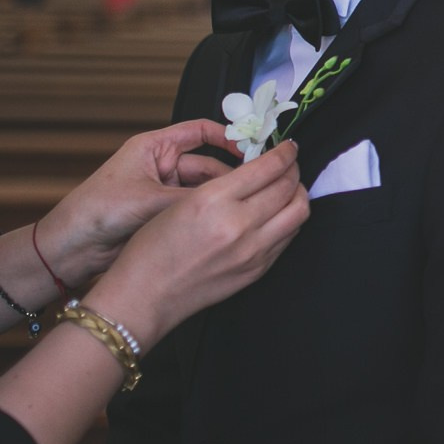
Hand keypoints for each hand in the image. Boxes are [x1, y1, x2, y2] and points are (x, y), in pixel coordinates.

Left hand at [34, 118, 240, 289]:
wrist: (71, 248)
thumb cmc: (97, 211)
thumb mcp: (149, 200)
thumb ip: (191, 198)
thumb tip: (229, 198)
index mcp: (154, 147)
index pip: (200, 131)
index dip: (227, 136)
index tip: (252, 148)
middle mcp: (161, 165)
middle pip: (208, 162)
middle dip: (230, 173)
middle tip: (256, 184)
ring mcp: (164, 190)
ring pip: (204, 188)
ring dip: (219, 196)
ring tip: (242, 205)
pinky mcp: (164, 213)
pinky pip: (194, 208)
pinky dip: (208, 213)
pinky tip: (224, 220)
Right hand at [82, 140, 309, 344]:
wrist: (144, 296)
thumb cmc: (151, 248)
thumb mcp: (181, 202)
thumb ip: (224, 186)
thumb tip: (258, 171)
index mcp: (213, 200)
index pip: (268, 167)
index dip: (285, 152)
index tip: (288, 146)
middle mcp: (238, 225)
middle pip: (289, 187)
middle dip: (294, 170)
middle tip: (290, 164)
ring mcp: (252, 251)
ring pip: (298, 213)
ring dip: (298, 195)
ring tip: (288, 188)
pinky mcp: (257, 271)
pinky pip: (288, 238)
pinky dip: (289, 221)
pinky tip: (279, 215)